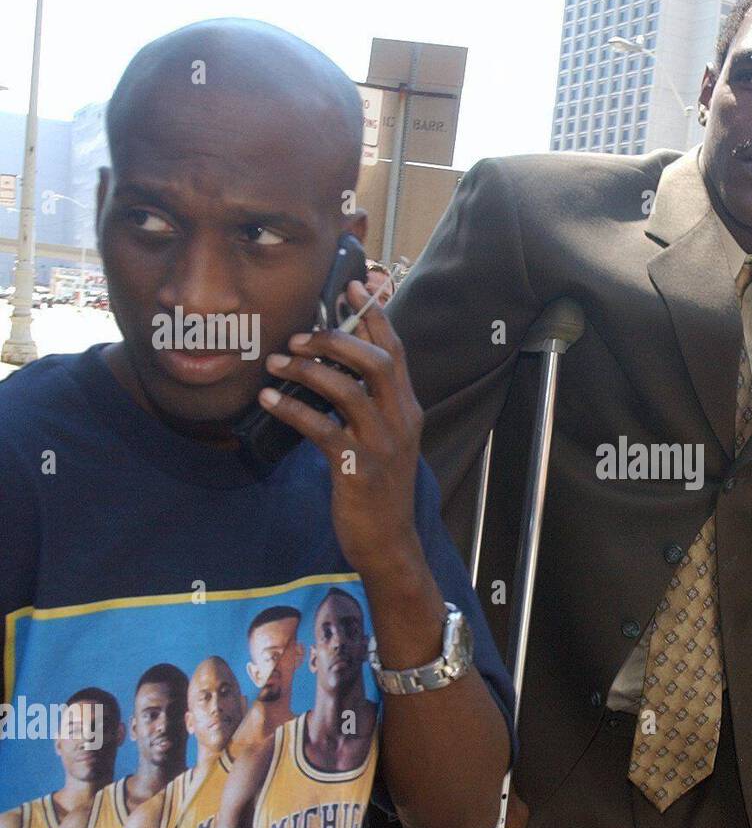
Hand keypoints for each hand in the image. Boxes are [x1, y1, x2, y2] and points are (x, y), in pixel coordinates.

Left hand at [257, 280, 425, 576]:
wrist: (388, 543)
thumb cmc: (377, 489)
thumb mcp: (383, 440)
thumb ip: (368, 404)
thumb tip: (332, 369)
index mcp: (408, 409)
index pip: (395, 350)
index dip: (374, 315)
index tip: (351, 285)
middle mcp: (401, 421)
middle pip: (376, 361)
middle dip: (336, 338)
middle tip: (299, 334)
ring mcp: (382, 445)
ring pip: (348, 390)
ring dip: (308, 371)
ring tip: (276, 362)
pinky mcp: (357, 469)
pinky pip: (322, 428)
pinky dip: (292, 409)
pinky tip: (268, 400)